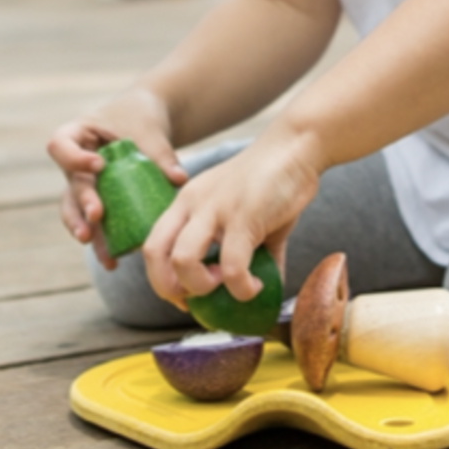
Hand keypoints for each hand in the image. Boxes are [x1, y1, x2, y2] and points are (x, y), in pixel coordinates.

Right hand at [45, 89, 184, 269]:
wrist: (143, 120)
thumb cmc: (141, 118)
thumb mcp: (150, 131)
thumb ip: (161, 154)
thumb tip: (179, 179)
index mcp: (77, 135)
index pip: (60, 145)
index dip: (73, 158)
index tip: (98, 165)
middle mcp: (74, 164)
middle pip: (70, 185)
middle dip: (82, 203)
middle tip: (96, 216)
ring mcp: (83, 185)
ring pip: (75, 211)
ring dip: (85, 230)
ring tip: (98, 250)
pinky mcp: (98, 203)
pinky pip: (95, 224)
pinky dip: (102, 242)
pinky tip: (112, 261)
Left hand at [142, 120, 324, 310]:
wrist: (296, 147)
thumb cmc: (273, 182)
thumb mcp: (248, 217)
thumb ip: (250, 254)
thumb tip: (265, 291)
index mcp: (186, 203)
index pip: (152, 244)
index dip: (161, 280)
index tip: (185, 297)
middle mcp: (192, 203)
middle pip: (154, 253)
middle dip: (169, 289)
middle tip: (196, 301)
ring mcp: (215, 208)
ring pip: (183, 260)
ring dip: (201, 288)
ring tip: (227, 287)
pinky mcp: (242, 216)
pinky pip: (232, 266)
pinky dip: (241, 288)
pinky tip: (255, 287)